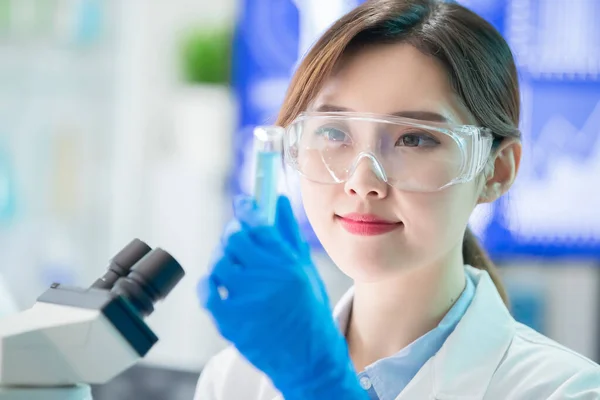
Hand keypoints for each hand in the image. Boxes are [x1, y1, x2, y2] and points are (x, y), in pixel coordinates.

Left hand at [198, 195, 366, 399]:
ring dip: (223, 259)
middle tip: (238, 238)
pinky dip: (210, 283)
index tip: (244, 203)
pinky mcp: (228, 320)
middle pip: (234, 238)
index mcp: (287, 264)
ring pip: (219, 262)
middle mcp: (266, 278)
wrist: (308, 359)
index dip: (247, 208)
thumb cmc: (309, 312)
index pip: (259, 223)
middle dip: (234, 233)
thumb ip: (290, 234)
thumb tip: (280, 200)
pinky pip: (206, 289)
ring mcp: (245, 299)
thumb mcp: (306, 270)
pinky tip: (221, 286)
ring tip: (234, 268)